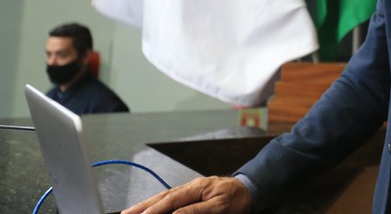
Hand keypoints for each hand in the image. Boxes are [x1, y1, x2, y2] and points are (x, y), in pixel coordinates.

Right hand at [121, 176, 252, 213]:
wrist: (251, 188)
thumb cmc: (238, 198)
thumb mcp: (220, 206)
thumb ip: (197, 210)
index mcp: (197, 188)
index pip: (170, 200)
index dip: (153, 210)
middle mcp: (191, 187)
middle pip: (163, 197)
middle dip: (143, 206)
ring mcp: (191, 189)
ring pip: (165, 197)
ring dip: (147, 204)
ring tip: (131, 211)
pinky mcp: (193, 194)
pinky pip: (172, 198)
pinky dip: (159, 203)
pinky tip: (152, 207)